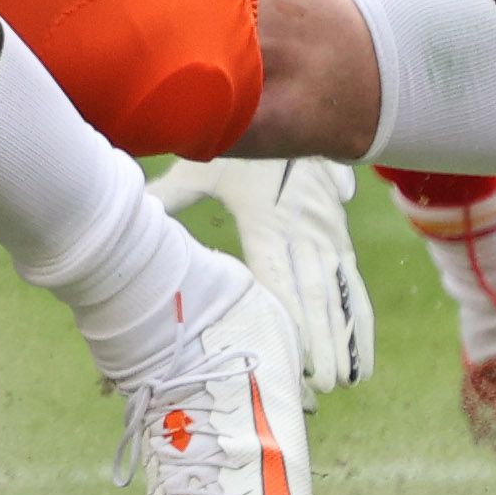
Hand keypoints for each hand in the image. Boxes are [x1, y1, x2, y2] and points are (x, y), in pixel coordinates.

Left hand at [149, 156, 373, 404]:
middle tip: (326, 386)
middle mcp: (301, 231)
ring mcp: (325, 235)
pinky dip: (360, 318)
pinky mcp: (338, 236)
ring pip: (338, 294)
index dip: (287, 315)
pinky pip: (352, 282)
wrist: (291, 108)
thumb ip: (168, 194)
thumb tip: (132, 211)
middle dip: (323, 342)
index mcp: (266, 221)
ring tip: (350, 380)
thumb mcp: (199, 167)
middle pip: (314, 294)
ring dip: (346, 338)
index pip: (277, 276)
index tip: (292, 351)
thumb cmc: (236, 147)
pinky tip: (363, 352)